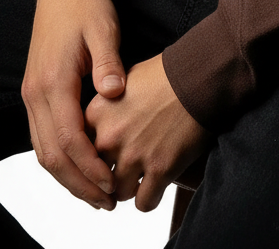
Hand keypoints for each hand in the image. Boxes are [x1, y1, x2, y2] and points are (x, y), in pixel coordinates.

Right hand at [21, 0, 126, 210]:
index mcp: (53, 80)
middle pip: (51, 155)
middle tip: (107, 202)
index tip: (112, 186)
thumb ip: (109, 62)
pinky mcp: (34, 92)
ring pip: (42, 150)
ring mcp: (31, 94)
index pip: (69, 139)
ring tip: (95, 194)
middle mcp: (35, 93)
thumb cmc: (86, 5)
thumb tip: (115, 93)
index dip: (90, 168)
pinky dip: (58, 159)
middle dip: (78, 183)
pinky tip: (79, 167)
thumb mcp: (103, 27)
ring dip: (67, 177)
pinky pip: (41, 137)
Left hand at [85, 53, 213, 211]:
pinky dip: (150, 198)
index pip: (80, 149)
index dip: (93, 154)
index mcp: (97, 112)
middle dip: (109, 175)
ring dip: (130, 188)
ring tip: (141, 177)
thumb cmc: (165, 74)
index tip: (104, 157)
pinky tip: (156, 185)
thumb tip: (97, 122)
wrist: (198, 77)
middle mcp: (110, 137)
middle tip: (123, 171)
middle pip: (96, 174)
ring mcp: (134, 155)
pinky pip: (144, 203)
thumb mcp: (124, 79)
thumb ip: (106, 104)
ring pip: (118, 194)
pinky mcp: (159, 170)